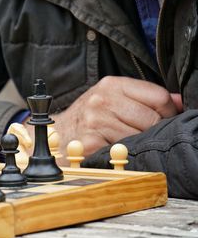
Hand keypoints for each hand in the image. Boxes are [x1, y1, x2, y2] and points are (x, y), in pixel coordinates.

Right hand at [48, 76, 180, 163]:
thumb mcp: (112, 97)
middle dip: (153, 129)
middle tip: (142, 133)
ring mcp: (95, 122)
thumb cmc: (89, 117)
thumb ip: (145, 97)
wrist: (57, 133)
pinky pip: (123, 151)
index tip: (163, 118)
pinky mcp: (91, 143)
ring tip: (124, 140)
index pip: (158, 96)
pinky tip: (114, 149)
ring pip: (140, 137)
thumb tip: (180, 102)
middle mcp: (102, 100)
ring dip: (138, 143)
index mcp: (110, 84)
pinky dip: (123, 153)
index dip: (168, 111)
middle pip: (152, 118)